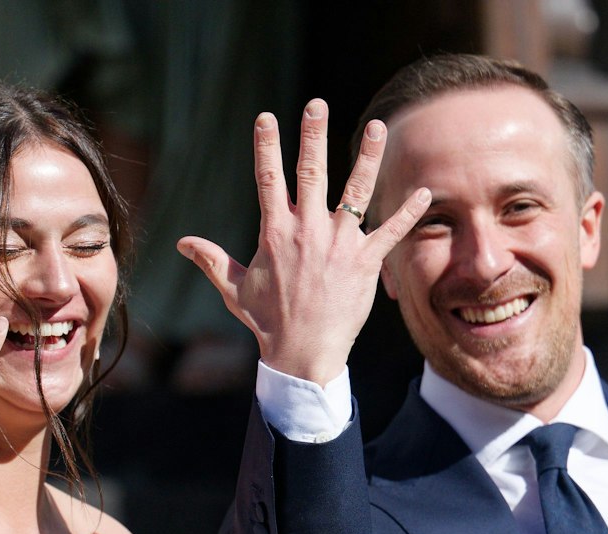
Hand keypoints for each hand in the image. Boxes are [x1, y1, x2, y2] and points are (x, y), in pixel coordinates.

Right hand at [177, 99, 431, 383]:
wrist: (303, 354)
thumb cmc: (268, 322)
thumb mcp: (234, 289)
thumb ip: (212, 260)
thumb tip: (181, 243)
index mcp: (276, 232)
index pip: (268, 179)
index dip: (266, 146)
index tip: (267, 117)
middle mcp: (308, 232)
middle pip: (311, 173)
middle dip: (313, 136)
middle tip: (316, 105)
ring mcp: (339, 245)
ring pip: (357, 192)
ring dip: (368, 157)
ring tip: (378, 126)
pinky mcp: (365, 262)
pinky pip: (391, 232)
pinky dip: (408, 212)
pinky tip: (426, 192)